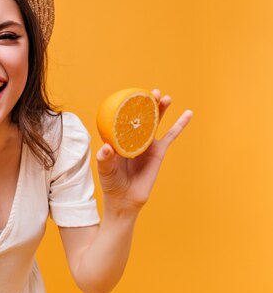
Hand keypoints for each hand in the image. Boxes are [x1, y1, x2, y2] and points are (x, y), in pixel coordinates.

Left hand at [96, 89, 192, 213]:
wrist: (125, 199)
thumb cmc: (111, 183)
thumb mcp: (105, 170)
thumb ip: (104, 158)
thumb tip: (107, 147)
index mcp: (118, 138)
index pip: (123, 118)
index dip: (128, 106)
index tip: (133, 94)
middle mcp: (133, 138)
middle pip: (141, 116)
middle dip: (147, 103)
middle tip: (152, 92)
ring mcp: (147, 144)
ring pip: (156, 122)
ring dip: (162, 109)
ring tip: (166, 97)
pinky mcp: (159, 152)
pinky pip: (171, 136)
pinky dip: (180, 125)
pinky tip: (188, 113)